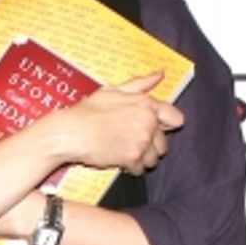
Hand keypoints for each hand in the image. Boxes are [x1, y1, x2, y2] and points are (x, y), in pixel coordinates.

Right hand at [52, 71, 183, 175]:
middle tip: (132, 144)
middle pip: (163, 143)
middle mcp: (149, 122)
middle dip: (150, 146)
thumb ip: (140, 84)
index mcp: (147, 104)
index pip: (175, 119)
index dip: (166, 127)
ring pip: (153, 158)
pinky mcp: (132, 157)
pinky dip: (131, 169)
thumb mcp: (113, 91)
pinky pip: (140, 169)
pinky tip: (120, 163)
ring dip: (142, 159)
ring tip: (126, 154)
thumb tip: (160, 75)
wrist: (70, 132)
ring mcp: (141, 141)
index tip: (155, 131)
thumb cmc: (87, 111)